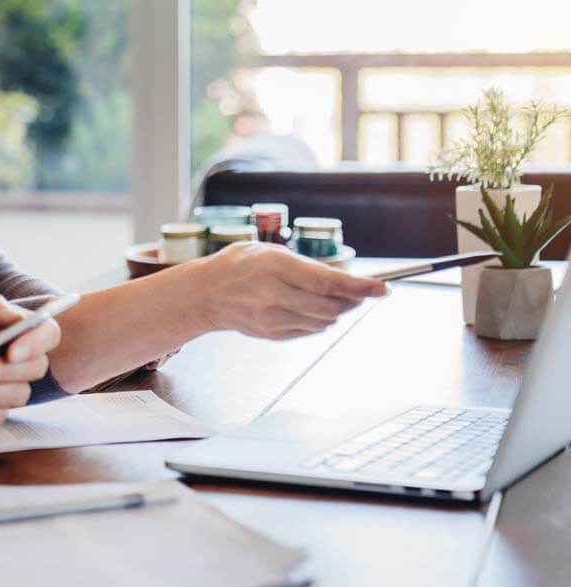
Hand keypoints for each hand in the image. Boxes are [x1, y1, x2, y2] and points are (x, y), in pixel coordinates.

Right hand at [198, 242, 386, 339]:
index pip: (326, 282)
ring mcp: (272, 319)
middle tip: (358, 291)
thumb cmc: (237, 266)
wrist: (204, 294)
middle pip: (330, 306)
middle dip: (350, 300)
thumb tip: (343, 282)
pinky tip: (305, 307)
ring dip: (334, 310)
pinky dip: (317, 319)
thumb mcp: (269, 252)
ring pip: (324, 321)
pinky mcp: (272, 334)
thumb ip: (305, 266)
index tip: (381, 288)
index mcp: (274, 267)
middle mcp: (273, 295)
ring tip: (326, 297)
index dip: (359, 287)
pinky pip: (310, 331)